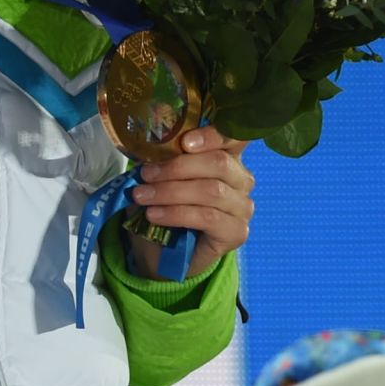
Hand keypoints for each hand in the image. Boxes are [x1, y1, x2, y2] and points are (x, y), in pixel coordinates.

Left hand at [125, 126, 255, 279]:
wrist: (163, 251)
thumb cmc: (163, 206)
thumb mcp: (159, 178)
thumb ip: (163, 160)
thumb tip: (149, 148)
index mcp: (226, 157)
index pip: (233, 137)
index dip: (213, 135)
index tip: (185, 142)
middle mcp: (241, 179)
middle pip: (218, 163)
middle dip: (177, 167)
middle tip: (146, 174)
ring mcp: (242, 207)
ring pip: (211, 191)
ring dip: (170, 191)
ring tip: (142, 196)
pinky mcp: (237, 232)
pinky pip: (208, 217)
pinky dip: (176, 214)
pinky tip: (154, 215)